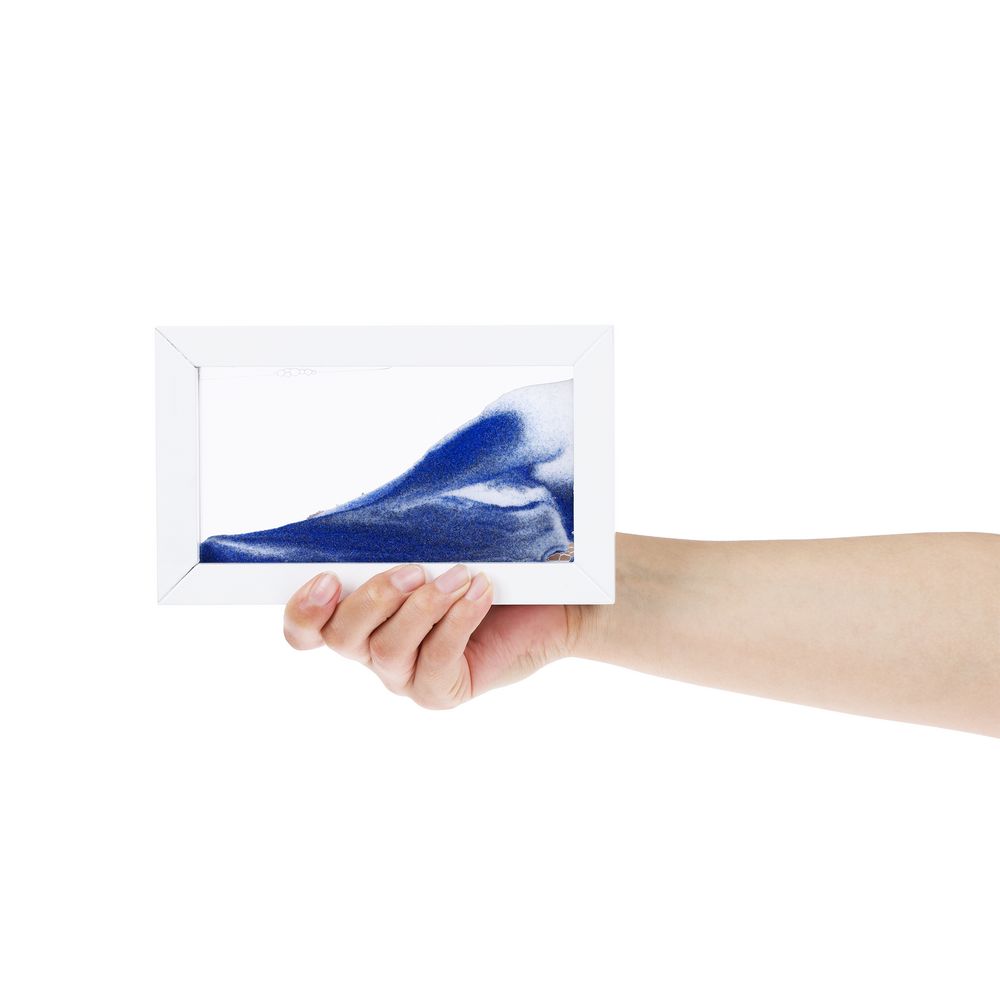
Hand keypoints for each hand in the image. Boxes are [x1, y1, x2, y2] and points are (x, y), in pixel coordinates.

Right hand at [283, 564, 582, 707]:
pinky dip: (457, 621)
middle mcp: (373, 652)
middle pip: (341, 638)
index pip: (305, 630)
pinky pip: (436, 660)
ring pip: (388, 650)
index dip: (303, 611)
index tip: (327, 579)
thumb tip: (324, 519)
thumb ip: (381, 540)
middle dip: (373, 598)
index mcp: (358, 617)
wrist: (547, 599)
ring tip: (460, 576)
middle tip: (413, 569)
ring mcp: (405, 677)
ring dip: (424, 606)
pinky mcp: (441, 692)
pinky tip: (478, 591)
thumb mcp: (427, 546)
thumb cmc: (480, 566)